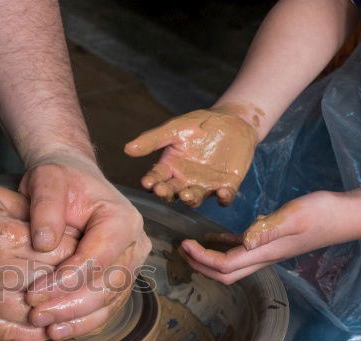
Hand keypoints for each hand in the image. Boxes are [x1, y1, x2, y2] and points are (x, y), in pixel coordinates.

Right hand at [0, 184, 77, 340]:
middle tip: (86, 288)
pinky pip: (3, 333)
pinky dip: (28, 336)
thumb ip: (25, 210)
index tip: (86, 257)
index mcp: (5, 235)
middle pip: (51, 284)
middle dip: (72, 287)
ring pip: (32, 315)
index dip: (78, 256)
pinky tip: (42, 331)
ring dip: (55, 317)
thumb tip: (59, 224)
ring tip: (68, 314)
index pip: (60, 251)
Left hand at [19, 149, 151, 340]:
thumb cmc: (59, 178)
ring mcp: (130, 265)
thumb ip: (46, 205)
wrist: (70, 180)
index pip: (98, 258)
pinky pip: (105, 308)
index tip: (34, 294)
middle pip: (107, 286)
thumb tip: (44, 243)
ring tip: (45, 328)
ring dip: (76, 319)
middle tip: (36, 315)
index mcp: (122, 219)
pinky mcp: (119, 279)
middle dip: (70, 305)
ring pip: (108, 302)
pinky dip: (83, 322)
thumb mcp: (47, 178)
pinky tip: (58, 330)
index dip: (66, 281)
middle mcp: (134, 244)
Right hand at [124, 105, 259, 206]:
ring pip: (194, 199)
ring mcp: (205, 186)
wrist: (233, 122)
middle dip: (166, 193)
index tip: (147, 182)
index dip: (151, 181)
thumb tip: (127, 149)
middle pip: (172, 192)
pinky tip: (222, 193)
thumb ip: (153, 139)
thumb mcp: (175, 128)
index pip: (157, 178)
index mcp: (170, 167)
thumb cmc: (200, 125)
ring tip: (186, 195)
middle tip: (162, 190)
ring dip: (190, 199)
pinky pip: (224, 198)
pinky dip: (223, 198)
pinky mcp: (226, 187)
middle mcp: (185, 181)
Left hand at [179, 190, 360, 283]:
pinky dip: (226, 247)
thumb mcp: (294, 215)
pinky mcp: (275, 243)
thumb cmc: (324, 212)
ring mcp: (270, 252)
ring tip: (192, 246)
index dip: (201, 258)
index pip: (225, 264)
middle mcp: (265, 257)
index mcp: (265, 252)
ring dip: (210, 259)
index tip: (185, 244)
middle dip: (200, 265)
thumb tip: (244, 241)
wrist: (349, 215)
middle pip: (225, 273)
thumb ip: (268, 228)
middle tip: (182, 250)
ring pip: (234, 265)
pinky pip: (244, 251)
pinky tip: (218, 237)